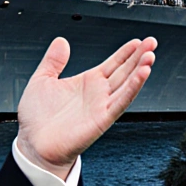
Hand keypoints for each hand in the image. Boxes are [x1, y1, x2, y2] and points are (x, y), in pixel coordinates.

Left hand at [15, 36, 157, 179]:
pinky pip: (121, 101)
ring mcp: (102, 105)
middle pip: (125, 70)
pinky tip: (141, 75)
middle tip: (151, 42)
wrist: (34, 144)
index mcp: (87, 82)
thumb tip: (61, 41)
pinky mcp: (102, 119)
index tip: (138, 41)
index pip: (113, 63)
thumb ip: (53, 60)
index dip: (126, 52)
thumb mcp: (42, 80)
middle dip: (140, 56)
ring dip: (140, 70)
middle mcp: (98, 93)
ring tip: (150, 56)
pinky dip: (133, 88)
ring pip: (127, 84)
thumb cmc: (37, 119)